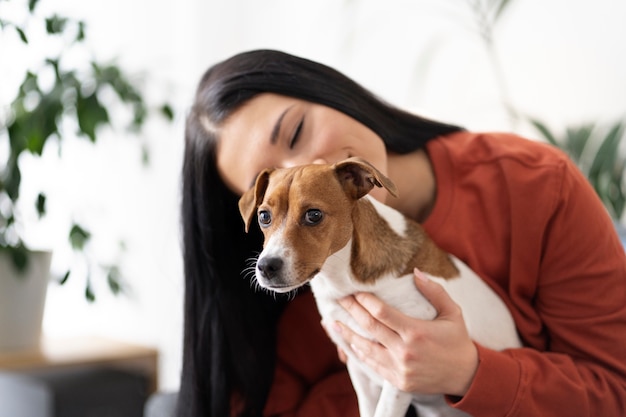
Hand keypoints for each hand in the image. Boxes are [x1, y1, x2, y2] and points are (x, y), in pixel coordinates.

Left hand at [334, 269, 478, 396]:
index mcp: (416, 332)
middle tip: (340, 299)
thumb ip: (434, 291)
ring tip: (333, 323)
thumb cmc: (457, 340)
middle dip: (351, 311)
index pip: (382, 313)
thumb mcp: (453, 312)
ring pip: (365, 349)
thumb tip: (416, 272)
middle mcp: (405, 351)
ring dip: (347, 334)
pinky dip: (359, 353)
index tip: (355, 291)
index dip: (365, 300)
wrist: (466, 376)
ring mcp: (399, 368)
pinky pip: (372, 365)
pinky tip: (349, 344)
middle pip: (369, 327)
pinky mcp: (397, 381)